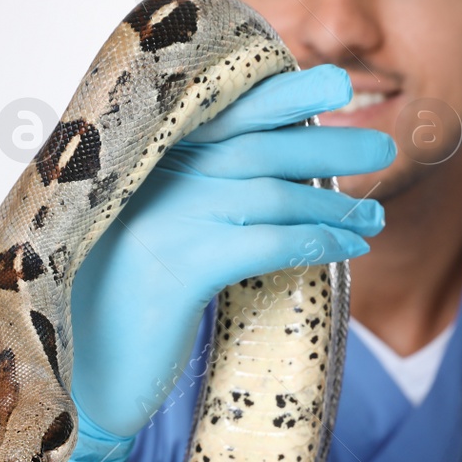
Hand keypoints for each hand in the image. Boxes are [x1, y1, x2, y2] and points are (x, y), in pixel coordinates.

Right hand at [59, 64, 393, 461]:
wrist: (79, 380)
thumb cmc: (116, 311)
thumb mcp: (146, 241)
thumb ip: (189, 199)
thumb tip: (273, 178)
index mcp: (142, 164)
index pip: (221, 114)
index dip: (281, 95)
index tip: (333, 81)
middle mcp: (150, 181)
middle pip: (258, 146)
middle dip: (328, 145)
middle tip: (383, 149)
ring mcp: (162, 222)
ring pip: (272, 195)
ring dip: (333, 207)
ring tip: (372, 220)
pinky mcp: (176, 271)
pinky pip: (267, 244)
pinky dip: (316, 243)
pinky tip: (348, 249)